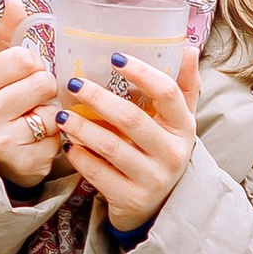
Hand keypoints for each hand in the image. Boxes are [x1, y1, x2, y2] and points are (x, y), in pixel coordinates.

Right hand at [0, 5, 67, 188]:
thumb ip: (8, 34)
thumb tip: (16, 0)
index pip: (25, 59)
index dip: (33, 64)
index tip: (23, 74)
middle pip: (44, 84)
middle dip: (45, 89)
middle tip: (31, 98)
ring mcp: (1, 142)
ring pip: (54, 114)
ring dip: (51, 115)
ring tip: (33, 118)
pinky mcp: (23, 164)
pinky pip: (59, 141)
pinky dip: (54, 139)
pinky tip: (36, 139)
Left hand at [52, 44, 200, 233]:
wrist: (159, 205)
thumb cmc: (162, 150)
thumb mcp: (178, 122)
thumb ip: (183, 86)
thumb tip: (189, 48)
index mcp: (184, 127)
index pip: (167, 93)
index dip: (142, 73)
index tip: (116, 58)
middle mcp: (173, 153)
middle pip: (132, 119)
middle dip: (99, 99)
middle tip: (74, 83)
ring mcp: (152, 179)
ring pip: (111, 147)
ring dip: (82, 128)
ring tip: (63, 114)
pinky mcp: (131, 198)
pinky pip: (98, 174)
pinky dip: (80, 157)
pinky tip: (69, 144)